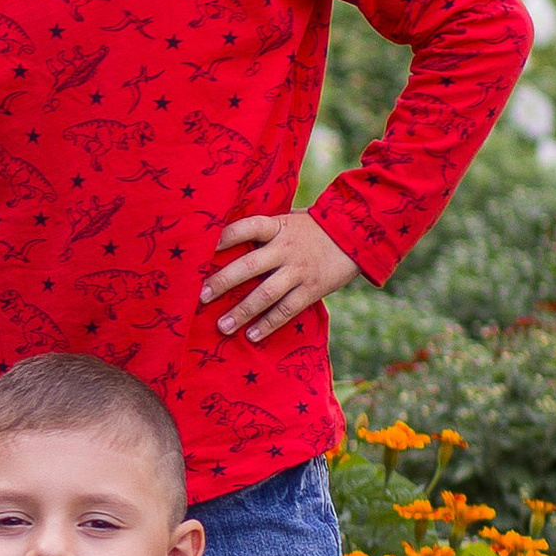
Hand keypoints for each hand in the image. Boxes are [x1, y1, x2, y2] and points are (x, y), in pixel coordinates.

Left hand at [201, 209, 356, 343]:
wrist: (356, 235)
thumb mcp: (287, 219)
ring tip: (222, 326)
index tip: (201, 250)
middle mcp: (285, 248)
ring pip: (266, 293)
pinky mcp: (312, 289)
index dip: (224, 237)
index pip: (246, 228)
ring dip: (242, 311)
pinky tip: (251, 335)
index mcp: (277, 226)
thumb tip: (225, 236)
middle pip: (249, 265)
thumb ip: (263, 229)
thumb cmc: (312, 227)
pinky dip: (268, 324)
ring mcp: (299, 270)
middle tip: (200, 297)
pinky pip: (287, 310)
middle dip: (223, 281)